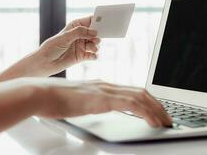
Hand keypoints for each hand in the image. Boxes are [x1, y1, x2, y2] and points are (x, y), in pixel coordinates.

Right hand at [36, 78, 171, 127]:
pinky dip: (145, 112)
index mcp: (100, 86)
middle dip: (157, 105)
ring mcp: (103, 90)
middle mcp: (105, 85)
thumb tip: (95, 108)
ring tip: (164, 122)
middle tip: (166, 117)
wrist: (40, 93)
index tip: (155, 112)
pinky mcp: (100, 98)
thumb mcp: (77, 101)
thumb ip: (89, 102)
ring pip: (139, 96)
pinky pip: (130, 103)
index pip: (130, 90)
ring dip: (155, 109)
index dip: (147, 101)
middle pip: (140, 91)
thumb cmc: (54, 98)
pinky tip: (152, 121)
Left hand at [37, 16, 99, 75]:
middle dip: (99, 35)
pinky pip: (93, 55)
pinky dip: (95, 56)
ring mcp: (81, 46)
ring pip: (95, 44)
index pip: (89, 20)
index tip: (104, 23)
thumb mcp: (65, 37)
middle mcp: (80, 35)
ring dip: (96, 46)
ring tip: (92, 48)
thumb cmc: (51, 47)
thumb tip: (94, 32)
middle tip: (97, 39)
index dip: (97, 20)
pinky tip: (92, 56)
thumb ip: (80, 32)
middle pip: (95, 32)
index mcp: (75, 26)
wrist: (45, 63)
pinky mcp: (82, 56)